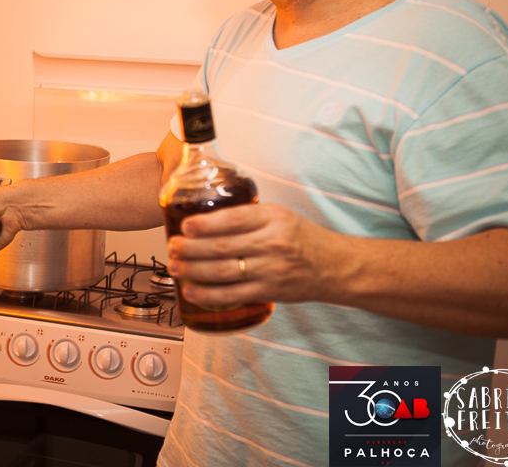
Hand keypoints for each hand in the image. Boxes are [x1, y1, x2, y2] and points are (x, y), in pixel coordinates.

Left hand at [165, 202, 333, 307]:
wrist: (334, 266)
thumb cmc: (302, 237)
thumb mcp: (279, 215)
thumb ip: (248, 214)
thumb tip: (206, 213)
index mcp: (273, 218)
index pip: (233, 218)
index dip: (205, 224)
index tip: (185, 225)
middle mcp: (272, 243)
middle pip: (222, 246)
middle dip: (190, 248)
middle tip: (172, 247)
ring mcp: (271, 269)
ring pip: (223, 271)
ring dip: (193, 270)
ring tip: (175, 267)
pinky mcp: (270, 291)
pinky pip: (233, 294)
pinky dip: (208, 294)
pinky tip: (191, 290)